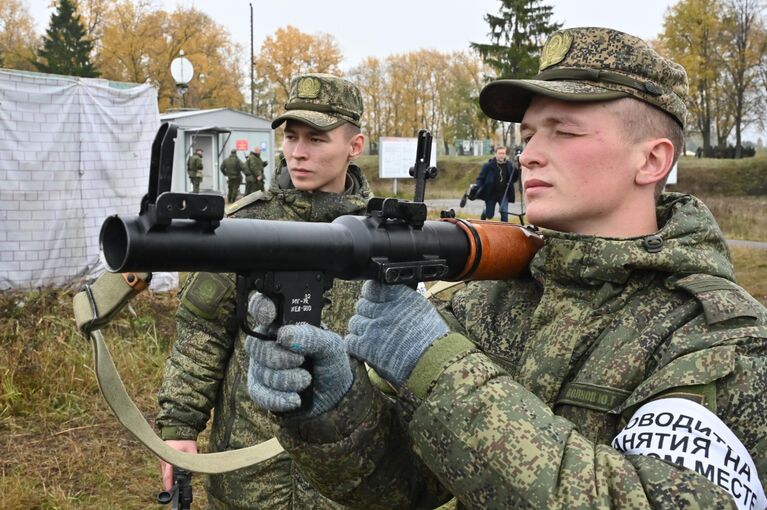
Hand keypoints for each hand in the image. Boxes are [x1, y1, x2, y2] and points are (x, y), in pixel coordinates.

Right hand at [161, 440, 196, 489]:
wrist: (177, 430)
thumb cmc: (185, 440)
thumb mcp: (191, 449)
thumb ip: (192, 459)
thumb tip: (195, 469)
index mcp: (169, 459)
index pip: (167, 475)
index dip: (168, 484)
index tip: (169, 492)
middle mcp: (163, 461)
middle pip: (166, 476)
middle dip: (170, 484)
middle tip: (175, 490)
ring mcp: (162, 460)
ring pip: (166, 473)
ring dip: (171, 478)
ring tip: (177, 483)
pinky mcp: (163, 459)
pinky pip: (166, 469)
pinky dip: (170, 472)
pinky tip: (176, 474)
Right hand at [245, 293, 352, 416]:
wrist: (335, 395)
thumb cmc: (330, 362)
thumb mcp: (330, 345)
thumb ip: (311, 336)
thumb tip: (284, 336)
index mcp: (283, 323)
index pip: (262, 306)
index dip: (260, 307)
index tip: (269, 316)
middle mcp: (267, 341)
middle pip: (255, 344)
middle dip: (278, 357)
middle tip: (301, 361)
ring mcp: (260, 365)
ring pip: (259, 371)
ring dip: (285, 379)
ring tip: (306, 380)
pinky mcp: (260, 389)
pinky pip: (258, 393)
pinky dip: (277, 398)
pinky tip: (294, 399)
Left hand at [346, 281, 448, 386]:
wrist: (434, 362)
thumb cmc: (433, 340)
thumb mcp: (422, 310)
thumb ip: (402, 301)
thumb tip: (389, 299)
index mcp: (400, 297)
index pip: (372, 288)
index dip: (371, 296)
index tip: (374, 302)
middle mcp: (384, 309)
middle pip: (361, 305)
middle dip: (367, 314)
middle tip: (376, 324)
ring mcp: (373, 327)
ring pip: (354, 323)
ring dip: (361, 330)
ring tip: (373, 339)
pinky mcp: (366, 347)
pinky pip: (350, 341)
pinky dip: (356, 345)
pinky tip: (366, 350)